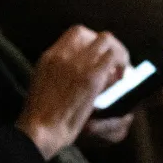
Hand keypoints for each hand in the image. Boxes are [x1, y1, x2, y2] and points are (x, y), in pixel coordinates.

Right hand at [17, 26, 129, 159]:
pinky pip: (112, 58)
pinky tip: (122, 78)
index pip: (76, 33)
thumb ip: (57, 72)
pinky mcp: (92, 77)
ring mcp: (79, 64)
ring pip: (107, 40)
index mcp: (50, 56)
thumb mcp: (42, 84)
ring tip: (120, 70)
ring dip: (117, 53)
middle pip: (93, 35)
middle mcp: (64, 54)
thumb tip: (76, 70)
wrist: (40, 129)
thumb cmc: (40, 115)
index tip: (97, 54)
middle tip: (113, 63)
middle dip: (107, 46)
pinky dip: (121, 65)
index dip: (92, 40)